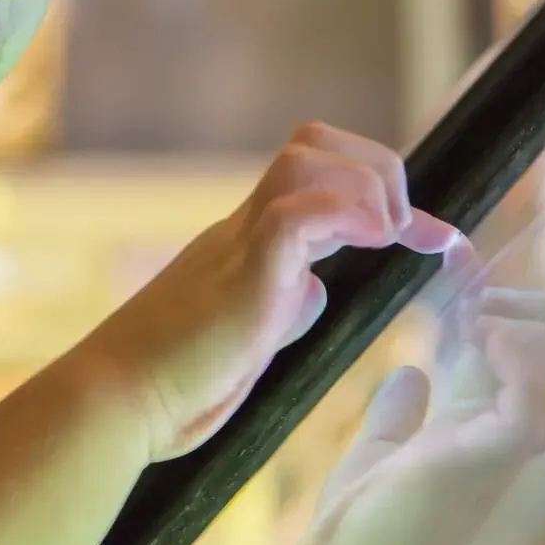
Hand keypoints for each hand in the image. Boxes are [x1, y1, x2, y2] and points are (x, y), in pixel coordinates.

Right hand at [75, 123, 459, 463]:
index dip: (378, 193)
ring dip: (366, 184)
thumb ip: (280, 310)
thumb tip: (315, 291)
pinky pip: (298, 211)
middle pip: (312, 143)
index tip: (431, 236)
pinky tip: (374, 240)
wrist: (113, 402)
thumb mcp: (246, 341)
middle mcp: (242, 229)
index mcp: (245, 245)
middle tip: (409, 230)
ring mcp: (239, 244)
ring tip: (390, 234)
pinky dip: (347, 212)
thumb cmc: (169, 387)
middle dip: (378, 169)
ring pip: (306, 156)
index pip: (314, 181)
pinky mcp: (244, 271)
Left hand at [289, 251, 544, 544]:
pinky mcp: (487, 463)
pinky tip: (481, 336)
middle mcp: (506, 445)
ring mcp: (502, 455)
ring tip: (478, 320)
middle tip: (481, 302)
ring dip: (533, 335)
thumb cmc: (359, 536)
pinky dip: (521, 359)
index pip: (541, 370)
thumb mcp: (380, 454)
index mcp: (485, 436)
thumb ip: (400, 416)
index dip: (520, 320)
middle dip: (543, 319)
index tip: (467, 290)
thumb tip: (411, 375)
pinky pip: (536, 405)